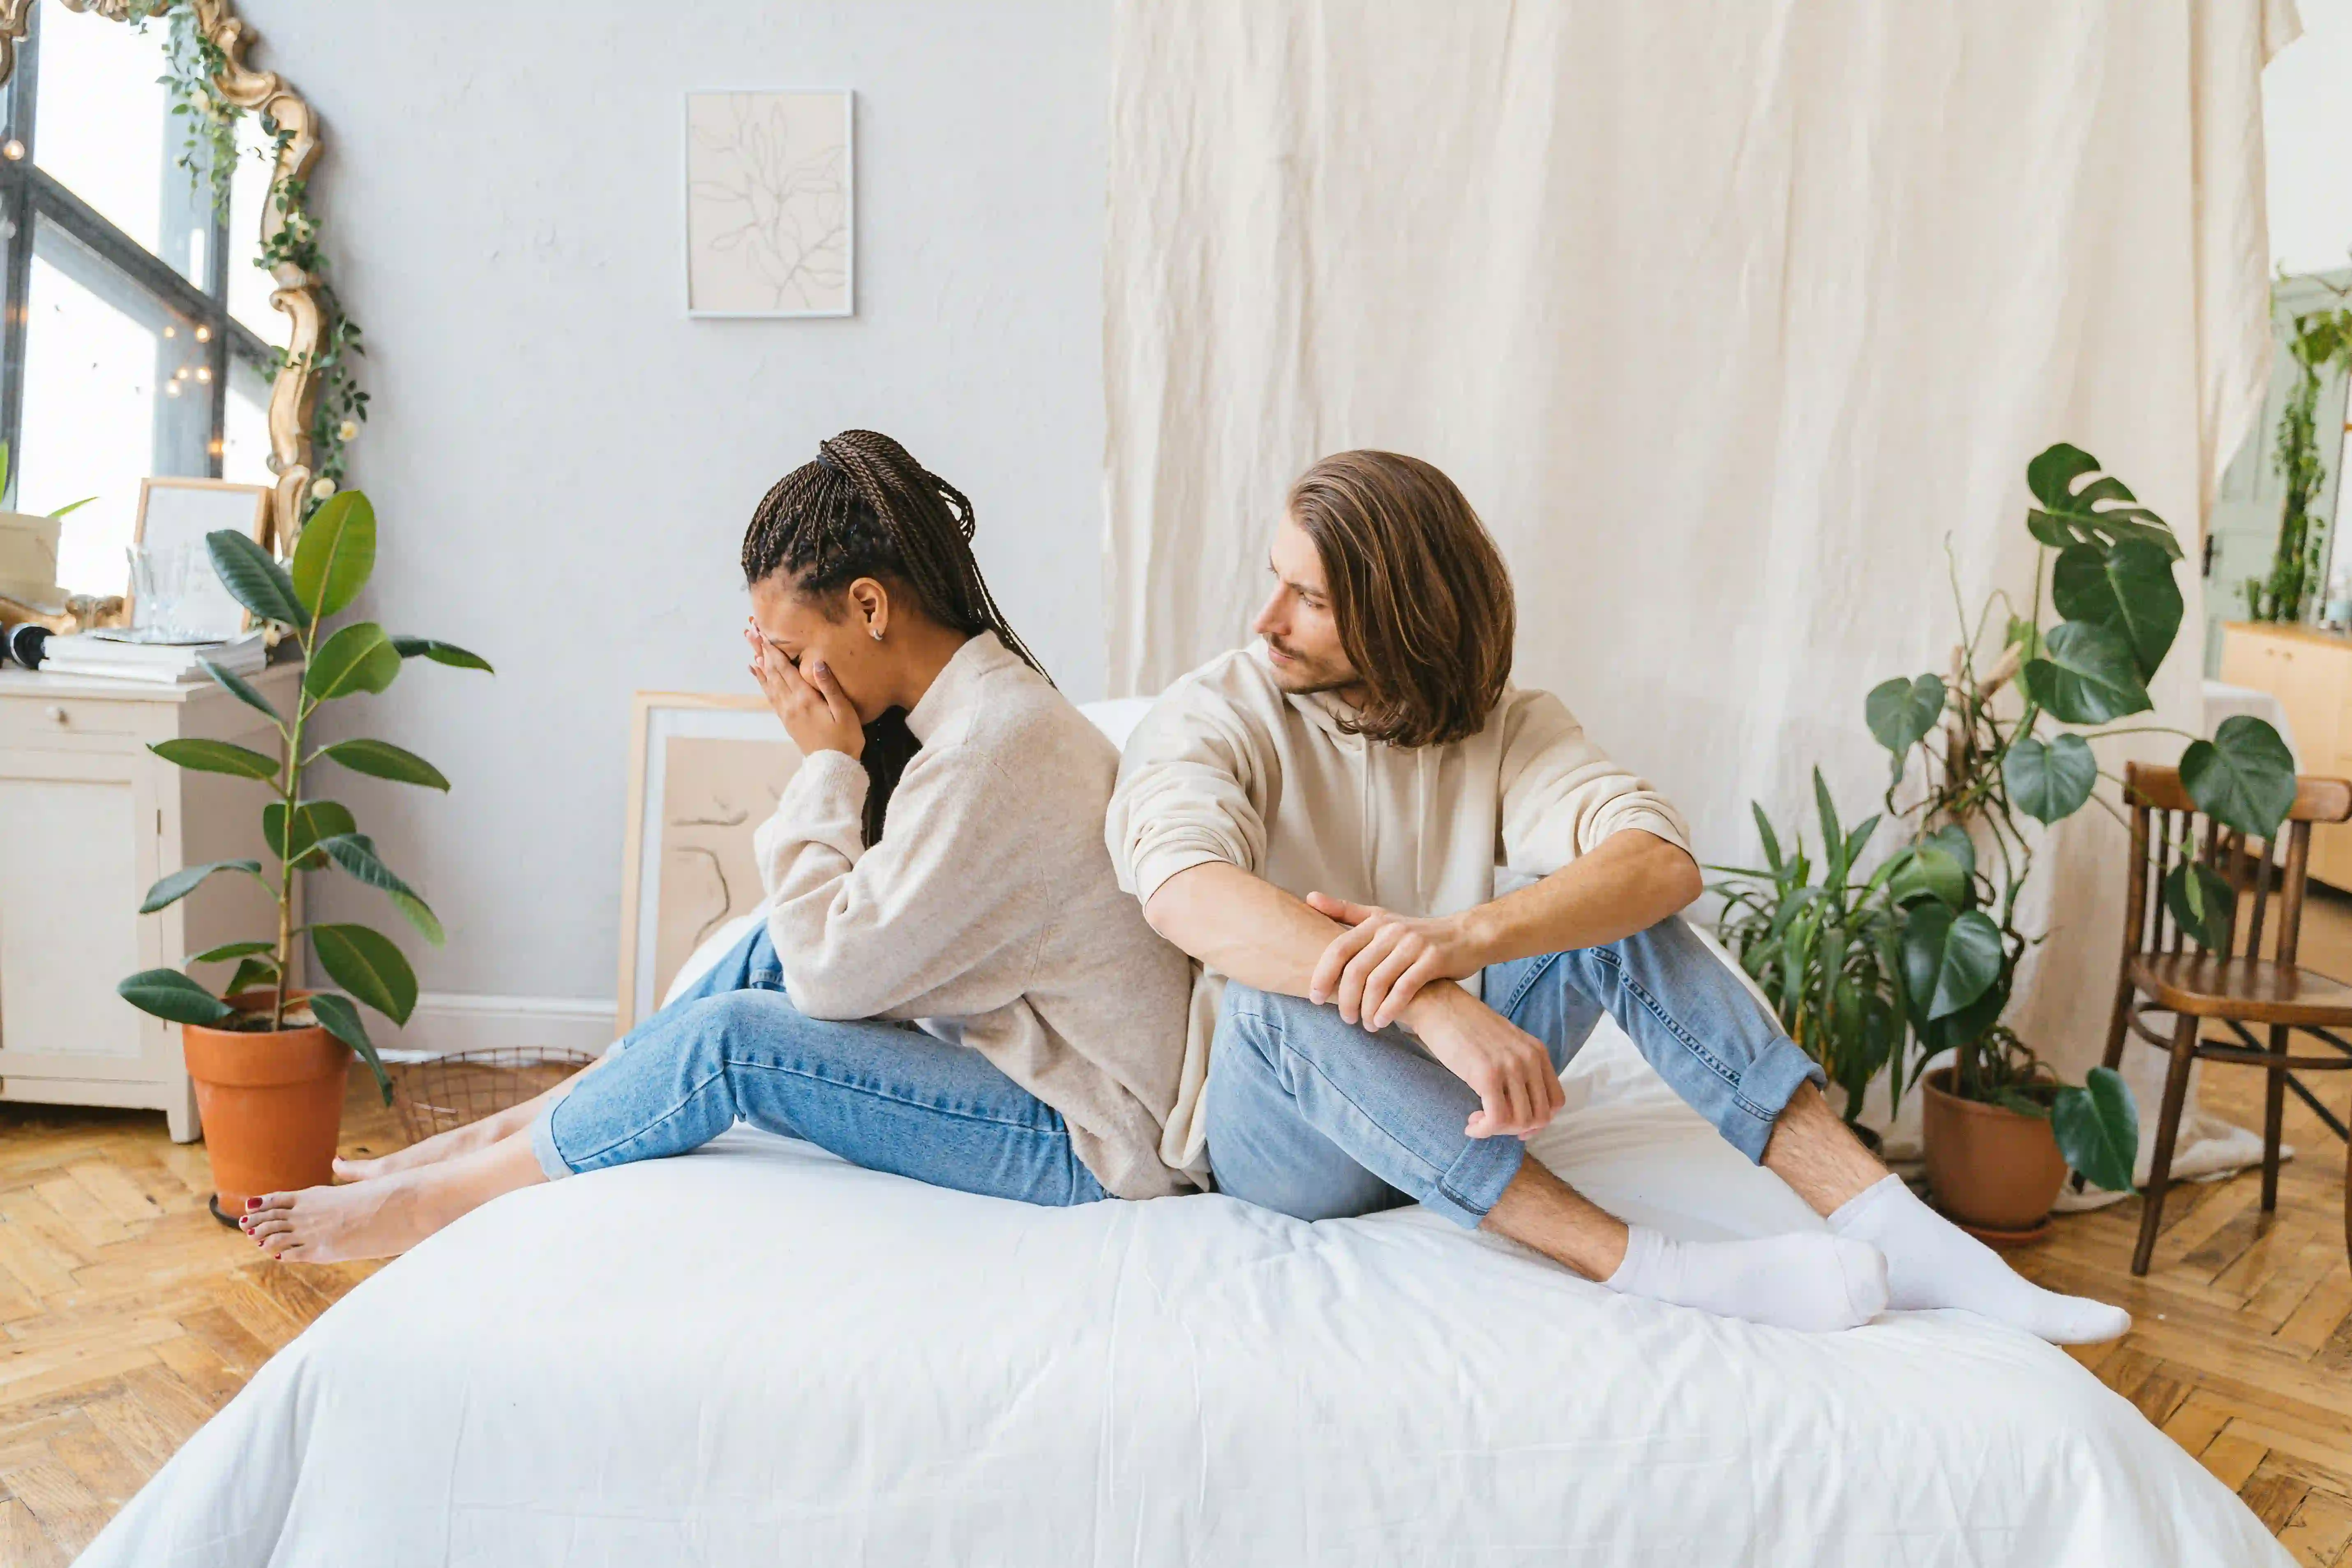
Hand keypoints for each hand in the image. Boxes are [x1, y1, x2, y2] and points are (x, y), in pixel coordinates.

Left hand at [745, 625, 863, 758]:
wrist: (833, 767)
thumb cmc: (845, 739)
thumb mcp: (844, 712)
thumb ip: (830, 686)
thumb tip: (817, 662)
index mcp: (805, 699)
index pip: (785, 669)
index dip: (774, 651)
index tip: (764, 634)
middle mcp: (791, 704)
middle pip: (773, 673)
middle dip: (763, 652)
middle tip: (752, 633)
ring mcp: (787, 713)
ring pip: (768, 684)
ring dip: (760, 665)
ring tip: (751, 648)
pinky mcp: (787, 721)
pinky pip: (770, 696)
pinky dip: (762, 682)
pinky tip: (757, 673)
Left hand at [1306, 893, 1484, 1029]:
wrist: (1467, 935)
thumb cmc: (1418, 934)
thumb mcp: (1381, 918)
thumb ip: (1346, 911)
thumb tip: (1309, 898)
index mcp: (1374, 923)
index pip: (1338, 949)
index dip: (1322, 975)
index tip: (1314, 998)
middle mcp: (1391, 931)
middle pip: (1355, 970)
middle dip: (1344, 999)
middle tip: (1344, 1018)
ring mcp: (1413, 945)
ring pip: (1378, 982)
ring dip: (1367, 1009)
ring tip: (1366, 1024)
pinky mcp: (1433, 960)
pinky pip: (1404, 989)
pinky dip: (1390, 1009)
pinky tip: (1383, 1021)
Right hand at [1402, 982, 1563, 1138]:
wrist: (1439, 1006)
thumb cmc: (1464, 1028)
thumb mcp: (1504, 1045)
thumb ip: (1519, 1069)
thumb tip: (1521, 1112)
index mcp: (1537, 1051)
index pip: (1556, 1102)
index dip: (1537, 1122)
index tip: (1514, 1124)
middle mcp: (1529, 1059)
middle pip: (1540, 1117)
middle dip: (1516, 1130)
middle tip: (1492, 1124)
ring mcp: (1510, 1066)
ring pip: (1521, 1122)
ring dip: (1498, 1131)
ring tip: (1477, 1120)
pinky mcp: (1487, 1074)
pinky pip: (1497, 1119)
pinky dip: (1484, 1131)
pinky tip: (1470, 1126)